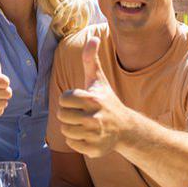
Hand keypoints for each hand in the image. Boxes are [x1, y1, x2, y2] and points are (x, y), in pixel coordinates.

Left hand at [56, 36, 128, 157]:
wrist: (125, 128)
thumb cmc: (107, 100)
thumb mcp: (98, 80)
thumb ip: (91, 59)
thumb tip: (93, 37)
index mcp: (92, 99)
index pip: (63, 99)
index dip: (68, 100)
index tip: (79, 101)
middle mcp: (94, 118)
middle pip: (62, 116)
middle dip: (68, 114)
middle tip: (80, 113)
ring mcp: (95, 135)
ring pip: (66, 131)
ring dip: (71, 128)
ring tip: (84, 124)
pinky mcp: (94, 149)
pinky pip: (72, 144)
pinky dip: (77, 141)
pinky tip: (88, 135)